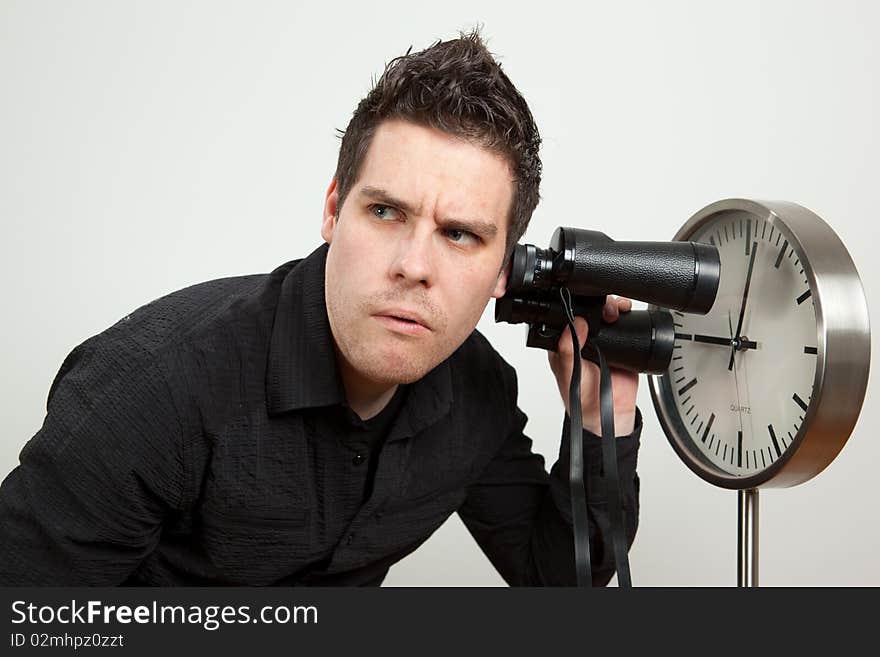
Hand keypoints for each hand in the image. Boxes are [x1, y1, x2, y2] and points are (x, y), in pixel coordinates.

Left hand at [548, 296, 638, 435]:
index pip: (566, 317)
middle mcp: (582, 339)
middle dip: (598, 304)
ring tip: (616, 312)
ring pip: (607, 315)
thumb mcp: (569, 375)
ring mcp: (602, 341)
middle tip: (606, 311)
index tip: (583, 304)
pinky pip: (626, 325)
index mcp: (563, 344)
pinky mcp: (621, 345)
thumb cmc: (581, 399)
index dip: (573, 307)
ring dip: (613, 307)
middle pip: (589, 311)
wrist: (608, 416)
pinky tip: (627, 314)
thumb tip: (573, 325)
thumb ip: (567, 353)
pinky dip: (628, 316)